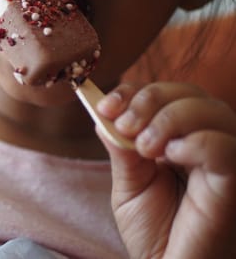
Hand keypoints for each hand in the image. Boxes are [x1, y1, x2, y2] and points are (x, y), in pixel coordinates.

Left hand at [96, 82, 235, 258]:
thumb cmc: (154, 233)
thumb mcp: (129, 185)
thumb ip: (121, 149)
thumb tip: (103, 113)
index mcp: (180, 140)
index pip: (165, 96)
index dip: (134, 92)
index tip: (105, 106)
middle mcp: (207, 143)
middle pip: (189, 93)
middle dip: (149, 100)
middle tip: (123, 124)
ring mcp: (225, 160)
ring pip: (211, 109)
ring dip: (167, 118)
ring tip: (144, 147)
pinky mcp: (234, 180)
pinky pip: (224, 146)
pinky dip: (193, 142)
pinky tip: (170, 157)